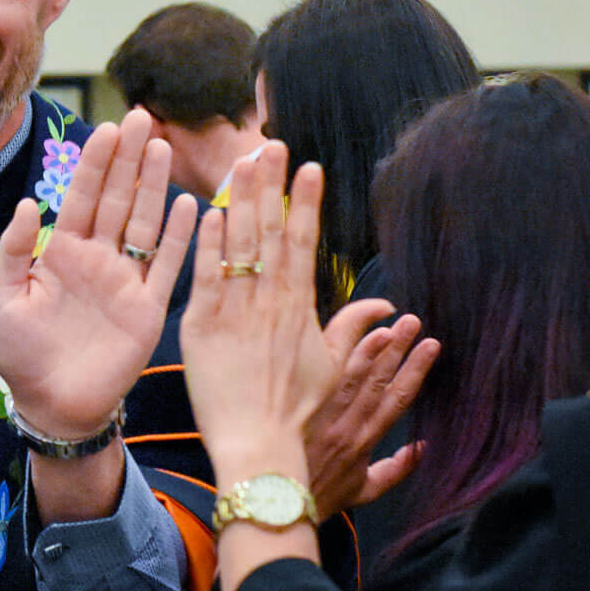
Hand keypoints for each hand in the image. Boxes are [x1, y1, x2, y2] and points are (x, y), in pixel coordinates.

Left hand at [0, 109, 196, 439]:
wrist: (51, 406)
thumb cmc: (20, 355)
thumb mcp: (2, 299)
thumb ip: (14, 251)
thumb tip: (29, 202)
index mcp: (62, 253)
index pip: (82, 197)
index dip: (95, 163)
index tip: (108, 128)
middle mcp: (97, 259)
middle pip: (117, 199)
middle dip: (129, 159)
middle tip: (143, 118)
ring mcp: (125, 281)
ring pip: (143, 223)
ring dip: (153, 187)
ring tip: (163, 148)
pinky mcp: (148, 309)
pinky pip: (166, 267)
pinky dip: (178, 237)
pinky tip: (189, 205)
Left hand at [181, 143, 367, 486]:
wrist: (260, 446)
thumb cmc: (297, 413)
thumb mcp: (331, 368)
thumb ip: (349, 330)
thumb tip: (387, 311)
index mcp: (301, 308)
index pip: (305, 243)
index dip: (306, 203)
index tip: (310, 167)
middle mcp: (270, 302)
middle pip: (272, 232)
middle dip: (271, 186)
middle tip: (270, 145)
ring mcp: (236, 312)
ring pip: (238, 245)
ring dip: (240, 200)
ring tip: (241, 162)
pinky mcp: (202, 328)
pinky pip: (205, 277)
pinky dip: (207, 244)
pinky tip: (206, 211)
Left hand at [303, 312, 438, 519]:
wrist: (276, 506)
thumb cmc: (320, 497)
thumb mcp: (363, 492)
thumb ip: (395, 470)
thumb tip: (422, 448)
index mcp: (365, 441)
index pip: (398, 399)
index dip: (416, 371)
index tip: (432, 346)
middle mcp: (347, 423)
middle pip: (379, 378)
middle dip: (399, 348)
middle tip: (414, 322)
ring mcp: (322, 413)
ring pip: (352, 372)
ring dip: (372, 346)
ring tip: (390, 324)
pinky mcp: (300, 406)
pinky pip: (322, 374)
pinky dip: (339, 353)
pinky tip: (354, 334)